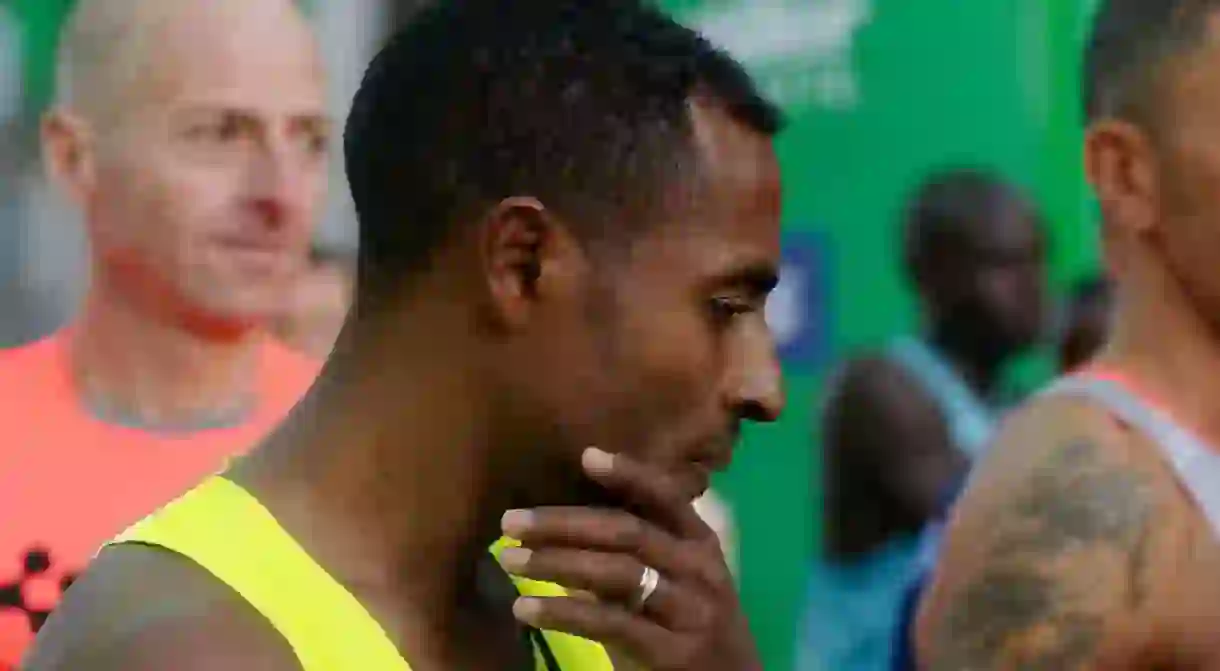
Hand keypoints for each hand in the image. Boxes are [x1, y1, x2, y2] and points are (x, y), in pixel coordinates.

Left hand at [498, 447, 760, 670]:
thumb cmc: (691, 629)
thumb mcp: (673, 583)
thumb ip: (630, 555)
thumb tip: (562, 527)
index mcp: (701, 543)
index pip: (665, 498)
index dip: (629, 474)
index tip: (586, 456)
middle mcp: (699, 570)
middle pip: (627, 532)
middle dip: (564, 523)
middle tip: (511, 521)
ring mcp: (690, 611)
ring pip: (617, 573)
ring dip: (556, 562)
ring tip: (510, 558)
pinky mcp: (672, 652)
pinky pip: (609, 622)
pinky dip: (563, 611)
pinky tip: (526, 607)